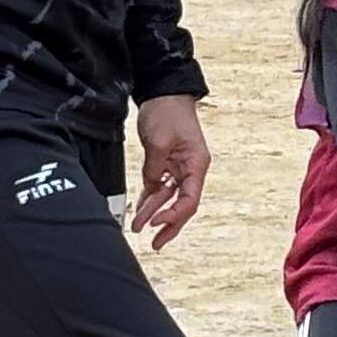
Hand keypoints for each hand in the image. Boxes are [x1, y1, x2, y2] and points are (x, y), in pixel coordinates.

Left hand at [127, 95, 208, 248]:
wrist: (164, 92)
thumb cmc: (168, 111)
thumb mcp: (159, 140)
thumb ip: (154, 168)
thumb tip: (151, 187)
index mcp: (197, 165)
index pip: (189, 200)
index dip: (173, 215)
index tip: (156, 223)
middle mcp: (191, 169)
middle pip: (182, 205)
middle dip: (168, 225)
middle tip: (155, 243)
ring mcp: (179, 167)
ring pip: (168, 198)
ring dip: (154, 212)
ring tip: (138, 228)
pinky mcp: (167, 163)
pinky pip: (160, 187)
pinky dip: (150, 199)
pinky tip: (141, 210)